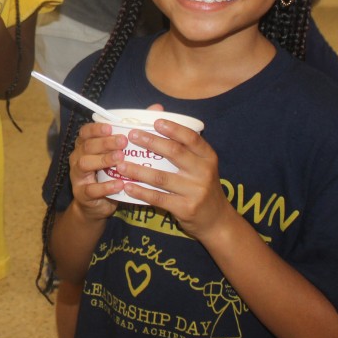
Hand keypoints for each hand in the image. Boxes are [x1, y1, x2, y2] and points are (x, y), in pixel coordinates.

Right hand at [66, 120, 127, 222]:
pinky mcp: (82, 193)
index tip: (111, 127)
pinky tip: (120, 184)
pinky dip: (106, 186)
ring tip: (121, 159)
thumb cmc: (110, 173)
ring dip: (103, 160)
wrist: (95, 205)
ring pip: (85, 164)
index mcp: (86, 144)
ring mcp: (78, 175)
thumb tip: (157, 108)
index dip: (96, 128)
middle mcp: (78, 157)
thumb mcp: (118, 152)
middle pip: (87, 146)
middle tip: (123, 141)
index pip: (86, 131)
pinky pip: (92, 188)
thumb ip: (135, 130)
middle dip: (105, 142)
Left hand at [114, 119, 235, 241]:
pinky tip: (127, 187)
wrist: (217, 220)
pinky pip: (158, 198)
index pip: (192, 138)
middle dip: (151, 142)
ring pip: (161, 177)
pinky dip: (141, 192)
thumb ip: (184, 146)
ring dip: (138, 170)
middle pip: (175, 153)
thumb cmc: (202, 186)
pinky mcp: (185, 208)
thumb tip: (158, 116)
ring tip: (121, 165)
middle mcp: (204, 172)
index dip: (174, 128)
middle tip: (131, 136)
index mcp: (208, 157)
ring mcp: (195, 191)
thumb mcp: (201, 166)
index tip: (156, 122)